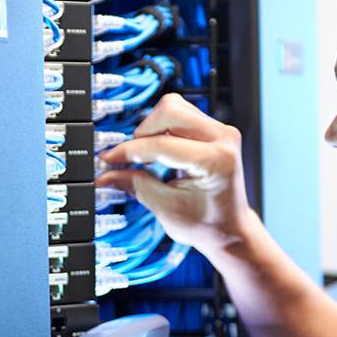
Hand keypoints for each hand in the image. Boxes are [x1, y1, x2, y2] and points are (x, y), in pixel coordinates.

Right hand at [97, 93, 256, 254]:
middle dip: (143, 133)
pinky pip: (181, 114)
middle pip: (170, 110)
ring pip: (174, 107)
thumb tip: (106, 174)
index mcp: (216, 160)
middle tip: (132, 157)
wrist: (230, 229)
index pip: (163, 144)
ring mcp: (221, 131)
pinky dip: (161, 129)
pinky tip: (158, 151)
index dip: (130, 151)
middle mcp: (223, 138)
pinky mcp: (214, 129)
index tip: (109, 159)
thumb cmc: (208, 224)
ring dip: (152, 129)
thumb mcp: (166, 208)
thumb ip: (135, 185)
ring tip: (148, 156)